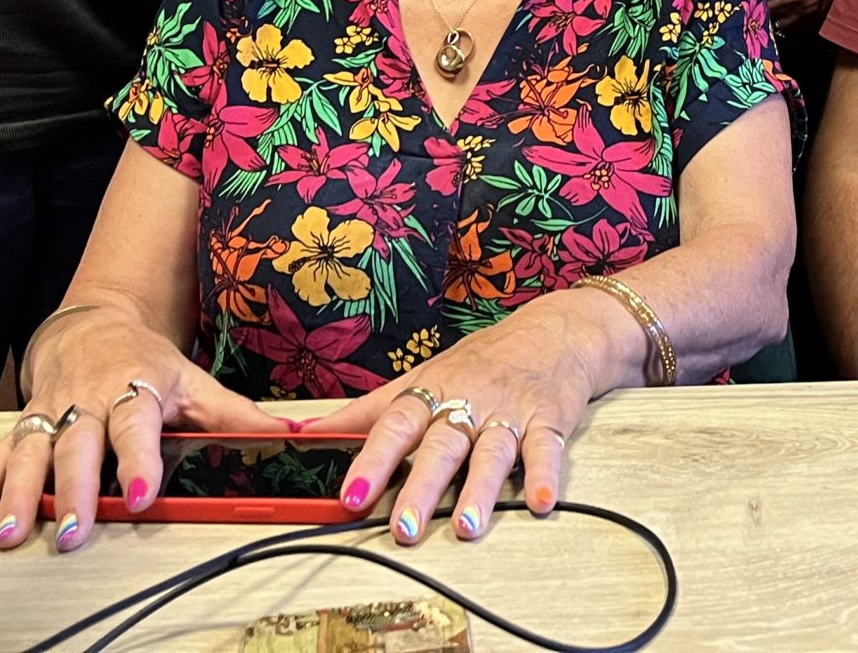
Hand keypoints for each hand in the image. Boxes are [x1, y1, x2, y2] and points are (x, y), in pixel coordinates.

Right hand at [0, 305, 279, 550]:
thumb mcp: (195, 381)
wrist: (94, 327)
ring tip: (12, 533)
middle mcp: (86, 400)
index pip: (136, 424)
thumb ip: (237, 417)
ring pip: (29, 452)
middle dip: (72, 489)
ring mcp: (50, 413)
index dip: (139, 458)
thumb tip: (293, 436)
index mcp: (133, 387)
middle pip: (76, 445)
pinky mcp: (23, 424)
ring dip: (18, 494)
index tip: (143, 492)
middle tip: (71, 531)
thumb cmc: (146, 363)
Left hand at [307, 289, 629, 545]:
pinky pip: (546, 450)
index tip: (350, 497)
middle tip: (404, 528)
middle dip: (422, 488)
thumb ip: (365, 412)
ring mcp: (509, 412)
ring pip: (491, 453)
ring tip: (466, 527)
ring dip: (479, 490)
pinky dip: (545, 475)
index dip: (371, 461)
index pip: (395, 425)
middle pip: (441, 446)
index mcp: (431, 392)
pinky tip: (542, 501)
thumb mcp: (420, 377)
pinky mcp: (548, 420)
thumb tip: (303, 433)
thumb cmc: (480, 360)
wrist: (554, 330)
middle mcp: (468, 402)